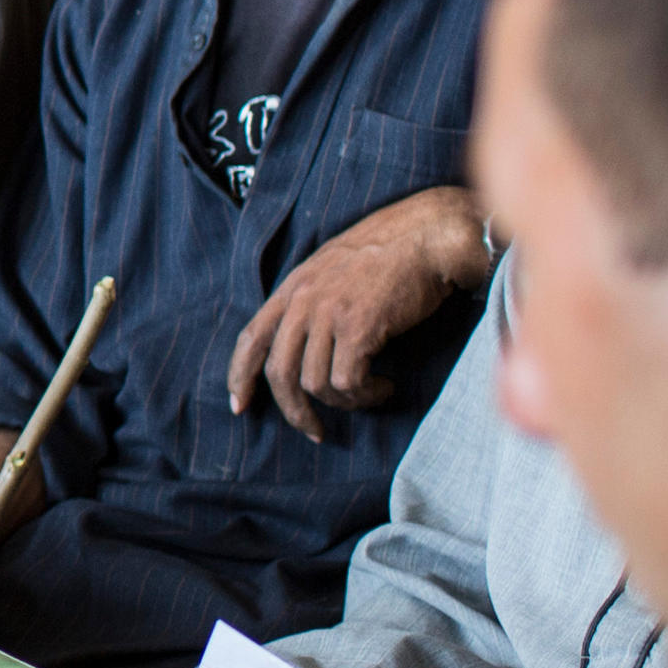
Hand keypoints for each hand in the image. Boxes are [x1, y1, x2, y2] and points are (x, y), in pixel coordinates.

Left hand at [226, 183, 488, 442]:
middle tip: (315, 431)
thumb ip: (310, 301)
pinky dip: (366, 395)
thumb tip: (303, 346)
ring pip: (315, 384)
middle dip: (294, 411)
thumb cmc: (389, 256)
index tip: (239, 407)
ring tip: (370, 393)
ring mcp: (328, 313)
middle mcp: (303, 300)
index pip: (251, 337)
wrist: (428, 236)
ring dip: (345, 402)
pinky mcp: (358, 327)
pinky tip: (386, 386)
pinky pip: (348, 382)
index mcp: (292, 287)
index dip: (240, 376)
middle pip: (279, 372)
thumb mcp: (332, 269)